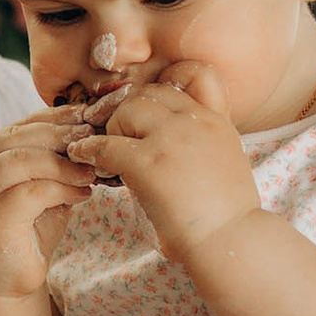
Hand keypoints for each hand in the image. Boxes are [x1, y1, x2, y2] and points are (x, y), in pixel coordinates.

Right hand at [0, 109, 96, 298]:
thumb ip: (54, 164)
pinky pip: (29, 193)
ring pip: (20, 161)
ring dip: (61, 163)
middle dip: (57, 133)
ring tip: (90, 171)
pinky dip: (61, 189)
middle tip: (91, 139)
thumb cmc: (26, 234)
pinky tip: (81, 195)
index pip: (18, 126)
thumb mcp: (43, 189)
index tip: (86, 116)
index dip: (52, 118)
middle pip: (14, 137)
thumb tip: (90, 136)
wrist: (4, 282)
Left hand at [69, 63, 260, 259]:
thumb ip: (203, 141)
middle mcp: (197, 121)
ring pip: (128, 109)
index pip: (195, 74)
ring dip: (114, 127)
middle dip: (132, 110)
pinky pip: (106, 144)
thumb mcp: (226, 162)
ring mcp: (172, 139)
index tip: (152, 108)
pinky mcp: (148, 163)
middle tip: (122, 136)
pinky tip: (83, 156)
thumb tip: (170, 139)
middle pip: (151, 92)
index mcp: (218, 121)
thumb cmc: (227, 215)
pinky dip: (89, 149)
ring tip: (112, 152)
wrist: (232, 241)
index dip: (167, 86)